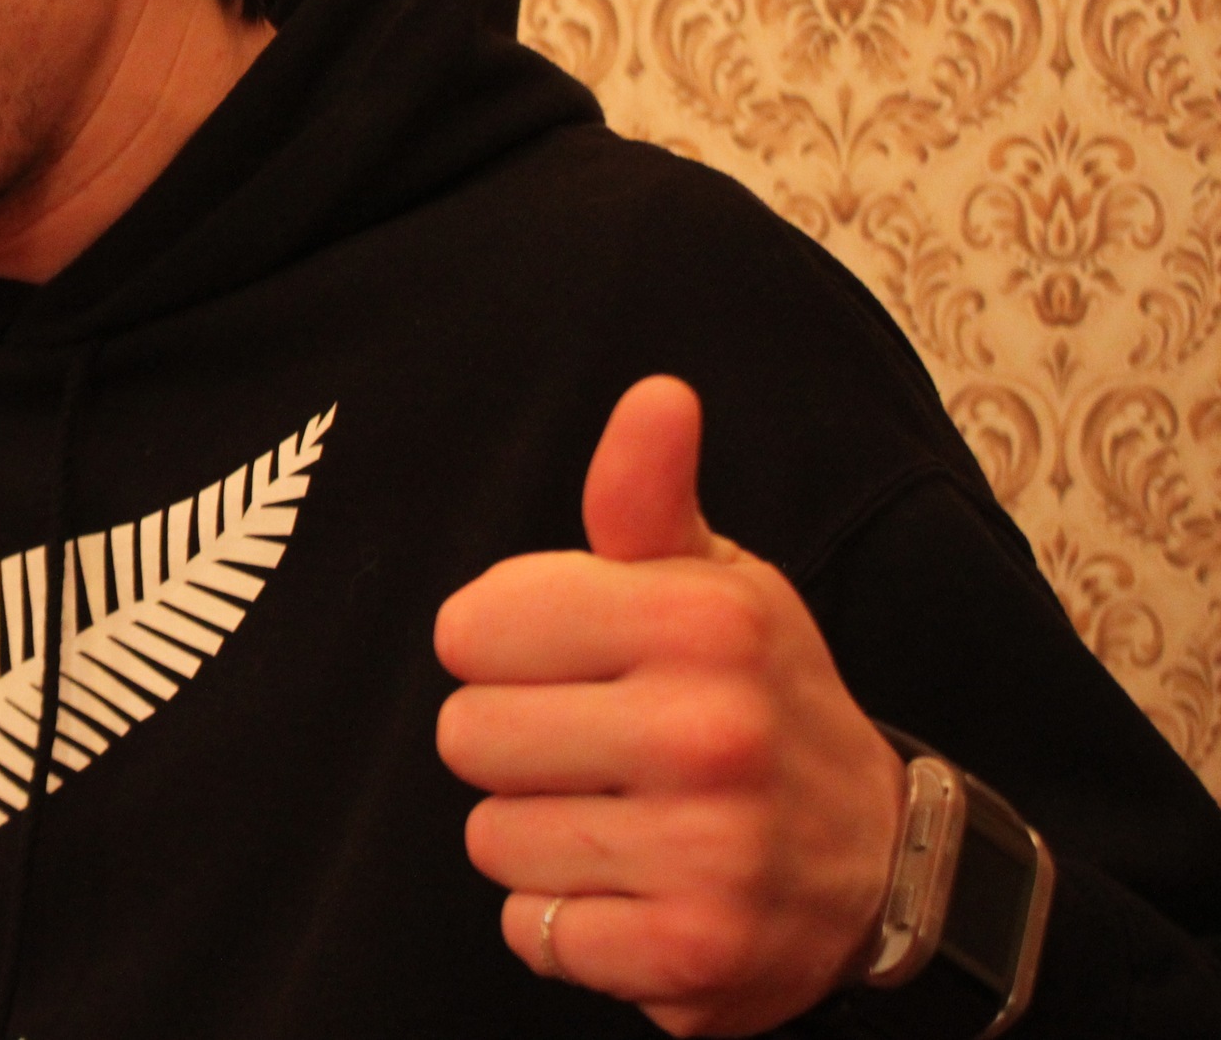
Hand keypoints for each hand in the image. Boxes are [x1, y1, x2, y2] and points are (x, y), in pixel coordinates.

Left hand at [432, 376, 903, 1036]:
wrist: (883, 864)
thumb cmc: (761, 698)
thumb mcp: (717, 581)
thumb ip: (647, 494)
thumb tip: (656, 395)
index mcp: (701, 621)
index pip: (470, 629)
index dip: (501, 647)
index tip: (567, 660)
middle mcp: (708, 732)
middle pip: (465, 736)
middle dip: (513, 744)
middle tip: (596, 746)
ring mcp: (705, 851)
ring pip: (490, 837)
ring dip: (537, 836)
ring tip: (623, 817)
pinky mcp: (690, 952)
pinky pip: (530, 930)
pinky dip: (565, 921)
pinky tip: (635, 887)